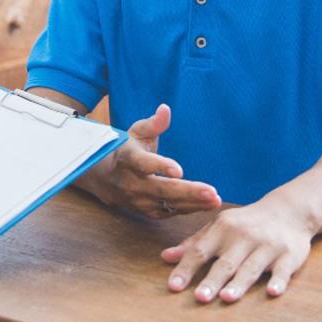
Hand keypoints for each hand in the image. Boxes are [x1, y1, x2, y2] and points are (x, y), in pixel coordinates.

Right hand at [79, 103, 220, 218]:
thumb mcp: (137, 133)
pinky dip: (190, 209)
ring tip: (215, 199)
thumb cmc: (128, 150)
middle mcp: (131, 182)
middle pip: (161, 189)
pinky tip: (208, 204)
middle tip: (212, 192)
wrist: (106, 178)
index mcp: (128, 159)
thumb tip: (166, 109)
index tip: (179, 170)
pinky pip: (171, 212)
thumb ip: (153, 123)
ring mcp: (138, 200)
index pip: (143, 164)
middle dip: (188, 191)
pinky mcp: (147, 212)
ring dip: (194, 203)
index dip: (160, 166)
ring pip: (168, 204)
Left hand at [161, 193, 313, 302]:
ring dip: (239, 283)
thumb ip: (193, 243)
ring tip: (226, 298)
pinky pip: (283, 270)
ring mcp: (267, 246)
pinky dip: (278, 280)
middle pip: (225, 262)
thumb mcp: (218, 227)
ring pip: (251, 267)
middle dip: (212, 280)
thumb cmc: (244, 223)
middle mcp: (243, 237)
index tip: (173, 286)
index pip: (200, 251)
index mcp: (222, 229)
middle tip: (199, 298)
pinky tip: (272, 292)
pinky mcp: (290, 256)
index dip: (186, 268)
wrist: (287, 210)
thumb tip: (165, 257)